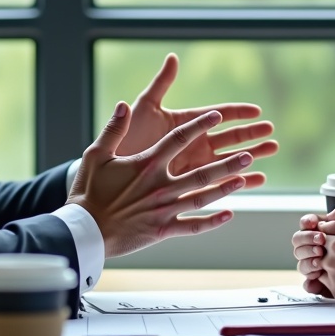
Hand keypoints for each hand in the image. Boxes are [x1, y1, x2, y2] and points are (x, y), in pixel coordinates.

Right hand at [68, 102, 254, 258]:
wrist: (83, 231)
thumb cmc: (89, 192)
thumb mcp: (97, 154)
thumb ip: (114, 128)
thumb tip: (123, 104)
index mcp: (148, 163)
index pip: (180, 138)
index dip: (200, 124)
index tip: (218, 115)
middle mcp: (161, 185)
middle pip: (203, 170)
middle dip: (229, 161)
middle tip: (251, 153)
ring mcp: (165, 208)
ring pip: (203, 196)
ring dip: (227, 187)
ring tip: (247, 178)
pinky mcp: (163, 230)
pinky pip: (193, 226)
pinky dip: (212, 221)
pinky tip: (229, 214)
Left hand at [118, 53, 278, 189]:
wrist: (113, 172)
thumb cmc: (127, 138)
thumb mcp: (145, 108)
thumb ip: (162, 84)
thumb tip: (173, 57)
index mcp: (187, 124)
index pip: (219, 115)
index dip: (239, 113)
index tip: (257, 111)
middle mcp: (194, 144)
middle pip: (231, 138)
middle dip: (252, 135)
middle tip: (272, 133)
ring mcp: (195, 165)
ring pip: (230, 160)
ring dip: (251, 156)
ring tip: (272, 152)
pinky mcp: (192, 184)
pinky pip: (220, 184)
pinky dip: (240, 182)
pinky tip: (257, 180)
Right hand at [292, 212, 334, 296]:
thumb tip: (326, 217)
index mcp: (334, 234)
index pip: (309, 225)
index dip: (310, 224)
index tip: (319, 227)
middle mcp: (327, 251)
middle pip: (300, 243)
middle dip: (305, 239)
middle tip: (320, 242)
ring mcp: (327, 269)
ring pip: (303, 264)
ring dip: (306, 261)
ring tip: (318, 261)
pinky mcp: (330, 286)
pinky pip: (312, 285)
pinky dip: (310, 284)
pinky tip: (315, 282)